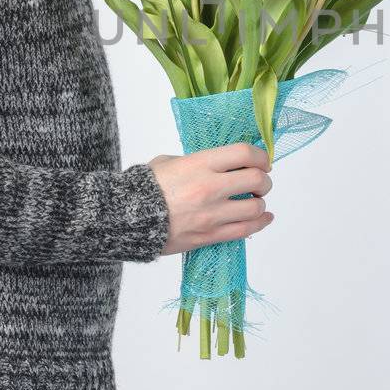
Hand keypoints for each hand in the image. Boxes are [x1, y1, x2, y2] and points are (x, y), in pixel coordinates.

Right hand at [149, 142, 273, 255]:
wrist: (126, 219)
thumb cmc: (144, 188)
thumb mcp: (169, 162)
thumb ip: (197, 162)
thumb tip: (217, 166)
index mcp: (200, 164)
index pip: (244, 154)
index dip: (260, 156)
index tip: (262, 160)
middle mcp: (210, 187)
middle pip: (256, 180)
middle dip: (264, 180)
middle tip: (259, 181)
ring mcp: (211, 214)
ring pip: (255, 208)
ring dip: (260, 203)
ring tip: (255, 200)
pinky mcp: (209, 235)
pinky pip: (245, 230)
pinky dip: (260, 222)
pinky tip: (263, 217)